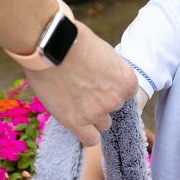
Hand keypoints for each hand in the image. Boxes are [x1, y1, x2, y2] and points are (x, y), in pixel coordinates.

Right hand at [24, 21, 137, 145]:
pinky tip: (77, 125)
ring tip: (74, 102)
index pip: (127, 94)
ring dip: (92, 117)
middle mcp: (116, 98)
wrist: (52, 45)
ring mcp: (97, 112)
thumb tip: (102, 77)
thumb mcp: (103, 51)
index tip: (100, 86)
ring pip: (103, 125)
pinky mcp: (77, 122)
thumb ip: (108, 70)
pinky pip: (90, 139)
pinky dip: (86, 135)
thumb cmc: (74, 40)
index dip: (112, 90)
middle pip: (114, 108)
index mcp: (127, 79)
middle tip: (82, 90)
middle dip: (101, 101)